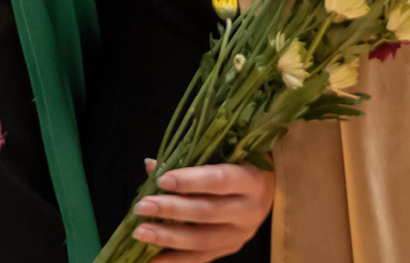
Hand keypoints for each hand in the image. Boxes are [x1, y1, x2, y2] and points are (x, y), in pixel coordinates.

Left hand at [129, 159, 274, 262]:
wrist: (268, 191)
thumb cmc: (239, 166)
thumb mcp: (223, 157)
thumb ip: (190, 161)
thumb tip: (152, 166)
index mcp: (250, 180)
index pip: (219, 181)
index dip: (190, 181)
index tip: (162, 180)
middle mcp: (249, 210)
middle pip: (206, 212)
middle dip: (171, 210)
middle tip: (143, 206)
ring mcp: (240, 234)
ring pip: (202, 239)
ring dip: (168, 237)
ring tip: (141, 232)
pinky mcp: (230, 249)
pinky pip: (201, 258)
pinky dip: (175, 259)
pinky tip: (153, 258)